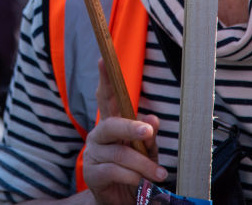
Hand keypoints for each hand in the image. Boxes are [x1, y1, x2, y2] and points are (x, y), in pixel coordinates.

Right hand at [83, 60, 165, 204]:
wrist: (124, 202)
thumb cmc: (136, 172)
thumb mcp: (147, 153)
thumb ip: (148, 137)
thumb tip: (152, 120)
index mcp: (112, 125)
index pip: (106, 98)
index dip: (105, 80)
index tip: (103, 60)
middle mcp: (99, 136)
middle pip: (112, 124)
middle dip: (131, 128)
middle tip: (148, 133)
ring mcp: (93, 154)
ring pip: (120, 153)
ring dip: (143, 165)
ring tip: (159, 174)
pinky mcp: (91, 174)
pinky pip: (114, 171)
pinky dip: (132, 176)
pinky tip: (140, 182)